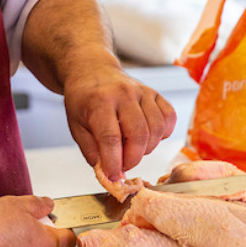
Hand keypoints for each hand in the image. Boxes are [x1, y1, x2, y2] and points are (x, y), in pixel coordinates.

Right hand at [0, 195, 75, 246]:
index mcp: (43, 245)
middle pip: (35, 243)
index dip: (63, 227)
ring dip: (0, 235)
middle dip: (20, 227)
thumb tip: (45, 204)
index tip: (55, 221)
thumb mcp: (16, 204)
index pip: (66, 240)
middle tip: (6, 215)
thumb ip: (36, 204)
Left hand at [20, 0, 176, 181]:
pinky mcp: (156, 93)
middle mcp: (124, 94)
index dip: (114, 162)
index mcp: (99, 101)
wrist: (93, 70)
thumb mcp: (76, 126)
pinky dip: (163, 134)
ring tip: (133, 150)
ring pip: (156, 129)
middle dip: (132, 159)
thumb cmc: (83, 99)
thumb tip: (109, 173)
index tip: (113, 176)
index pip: (111, 137)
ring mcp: (143, 92)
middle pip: (138, 134)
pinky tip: (149, 137)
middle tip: (123, 165)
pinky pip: (169, 118)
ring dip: (147, 149)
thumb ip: (92, 151)